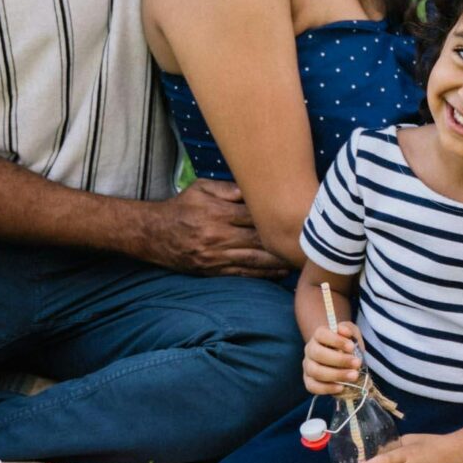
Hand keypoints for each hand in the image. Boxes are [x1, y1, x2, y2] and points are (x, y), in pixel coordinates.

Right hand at [131, 180, 289, 277]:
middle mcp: (218, 236)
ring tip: (300, 260)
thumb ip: (230, 189)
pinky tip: (280, 273)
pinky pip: (243, 273)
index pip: (255, 216)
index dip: (278, 218)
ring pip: (255, 260)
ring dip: (279, 261)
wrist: (152, 234)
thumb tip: (257, 189)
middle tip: (310, 242)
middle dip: (284, 242)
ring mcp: (216, 256)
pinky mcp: (213, 270)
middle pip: (259, 240)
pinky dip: (263, 274)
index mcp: (217, 213)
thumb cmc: (181, 207)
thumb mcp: (202, 188)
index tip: (300, 217)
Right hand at [304, 320, 363, 395]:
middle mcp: (310, 350)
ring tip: (354, 376)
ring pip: (316, 371)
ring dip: (336, 375)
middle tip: (357, 363)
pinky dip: (327, 388)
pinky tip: (341, 387)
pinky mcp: (308, 381)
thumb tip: (344, 332)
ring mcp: (308, 366)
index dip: (336, 340)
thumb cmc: (346, 345)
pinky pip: (312, 386)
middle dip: (339, 360)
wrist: (340, 359)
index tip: (352, 346)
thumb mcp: (351, 334)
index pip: (321, 334)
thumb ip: (349, 331)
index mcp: (318, 335)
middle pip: (318, 354)